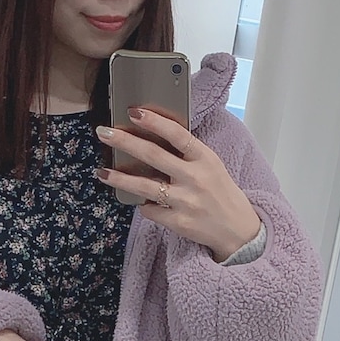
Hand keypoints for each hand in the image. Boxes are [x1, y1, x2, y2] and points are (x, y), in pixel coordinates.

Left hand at [95, 109, 262, 262]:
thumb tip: (152, 137)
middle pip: (153, 155)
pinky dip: (143, 205)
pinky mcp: (179, 222)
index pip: (177, 134)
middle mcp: (194, 178)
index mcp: (204, 158)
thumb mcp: (211, 165)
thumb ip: (187, 153)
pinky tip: (140, 201)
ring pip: (145, 186)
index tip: (133, 111)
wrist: (237, 229)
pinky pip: (151, 210)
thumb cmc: (219, 192)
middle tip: (104, 132)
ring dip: (120, 178)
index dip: (154, 121)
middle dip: (124, 141)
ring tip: (102, 172)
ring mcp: (186, 201)